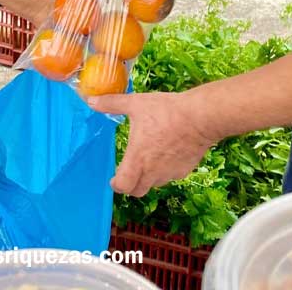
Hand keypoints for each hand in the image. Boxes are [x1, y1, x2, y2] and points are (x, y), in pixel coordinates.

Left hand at [88, 91, 219, 196]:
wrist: (200, 117)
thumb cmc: (166, 111)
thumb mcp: (135, 103)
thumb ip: (112, 104)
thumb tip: (91, 100)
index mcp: (138, 159)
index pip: (123, 186)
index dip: (116, 185)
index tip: (114, 179)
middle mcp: (153, 172)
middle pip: (137, 191)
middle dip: (130, 185)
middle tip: (128, 172)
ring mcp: (170, 173)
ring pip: (155, 183)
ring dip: (148, 177)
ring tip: (149, 157)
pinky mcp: (185, 170)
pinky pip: (171, 175)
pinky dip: (165, 170)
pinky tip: (168, 153)